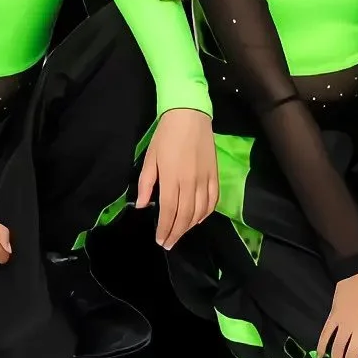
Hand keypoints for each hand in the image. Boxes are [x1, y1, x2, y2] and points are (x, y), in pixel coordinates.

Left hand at [136, 107, 218, 248]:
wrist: (189, 114)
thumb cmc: (166, 135)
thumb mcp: (150, 158)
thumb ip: (146, 184)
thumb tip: (142, 206)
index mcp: (172, 177)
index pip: (170, 211)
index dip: (165, 228)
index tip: (160, 240)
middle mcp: (190, 181)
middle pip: (185, 215)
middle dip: (176, 233)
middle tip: (169, 243)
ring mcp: (205, 177)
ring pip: (200, 210)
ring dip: (190, 226)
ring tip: (181, 233)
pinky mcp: (214, 173)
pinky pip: (213, 199)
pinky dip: (207, 213)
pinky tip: (199, 218)